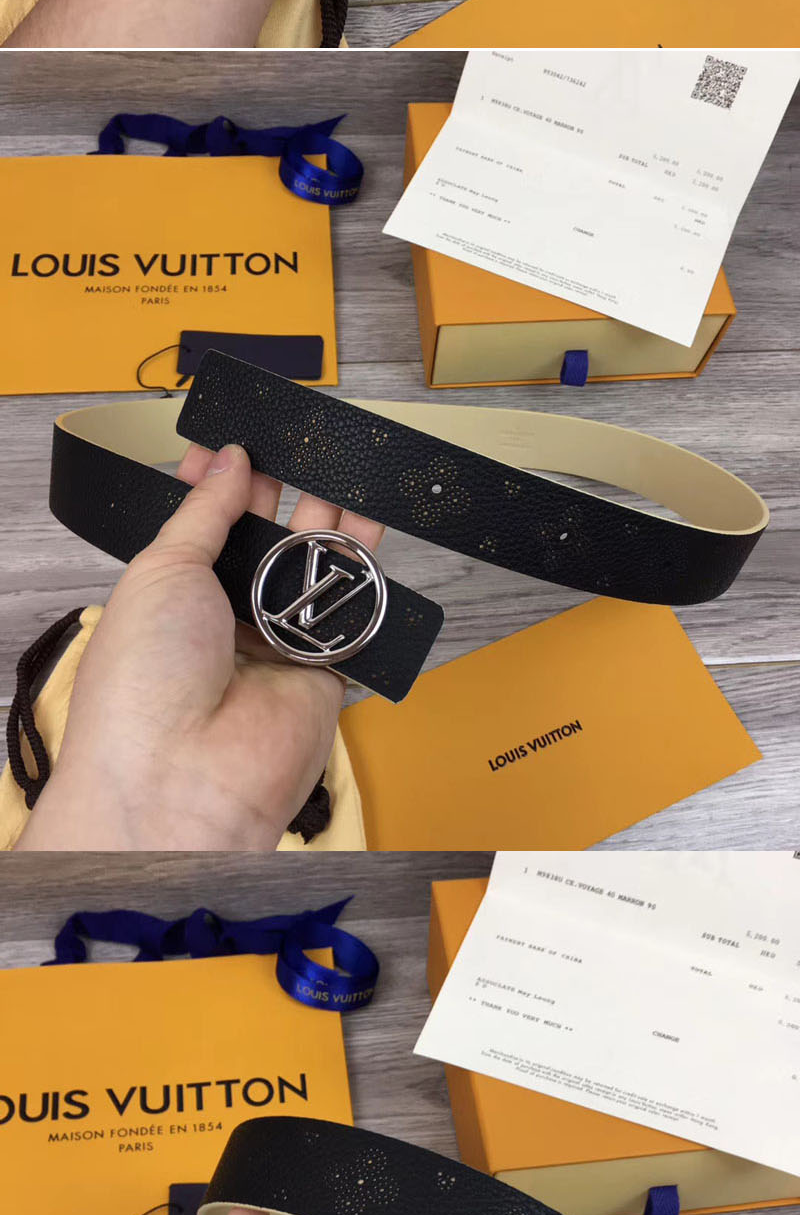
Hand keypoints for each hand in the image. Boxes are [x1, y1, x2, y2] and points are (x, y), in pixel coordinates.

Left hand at [26, 441, 386, 857]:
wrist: (183, 778)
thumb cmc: (145, 680)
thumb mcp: (162, 569)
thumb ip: (206, 512)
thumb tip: (232, 458)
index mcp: (172, 596)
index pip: (205, 526)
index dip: (222, 483)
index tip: (240, 437)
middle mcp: (225, 620)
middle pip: (264, 542)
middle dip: (281, 490)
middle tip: (301, 437)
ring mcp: (277, 645)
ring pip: (311, 568)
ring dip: (326, 515)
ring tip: (342, 458)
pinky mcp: (325, 670)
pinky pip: (350, 609)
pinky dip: (364, 565)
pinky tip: (371, 514)